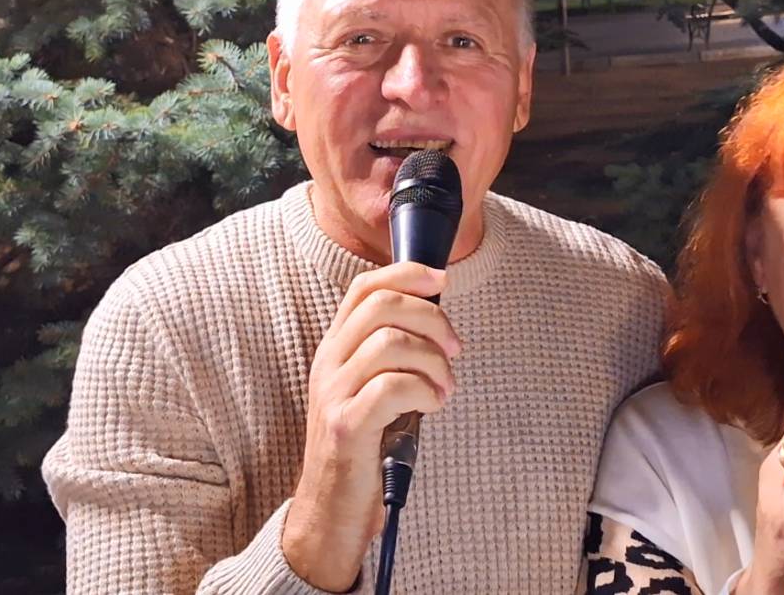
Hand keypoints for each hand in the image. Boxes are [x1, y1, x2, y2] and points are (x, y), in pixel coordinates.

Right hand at [281, 262, 462, 591]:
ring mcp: (333, 394)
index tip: (442, 280)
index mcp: (335, 348)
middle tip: (454, 348)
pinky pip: (392, 387)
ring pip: (390, 342)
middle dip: (431, 318)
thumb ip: (392, 355)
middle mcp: (329, 364)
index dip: (406, 273)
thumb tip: (438, 320)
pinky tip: (432, 405)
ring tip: (444, 387)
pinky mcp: (345, 427)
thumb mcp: (371, 390)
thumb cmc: (363, 447)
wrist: (329, 510)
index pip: (364, 288)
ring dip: (433, 361)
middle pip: (382, 305)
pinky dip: (424, 391)